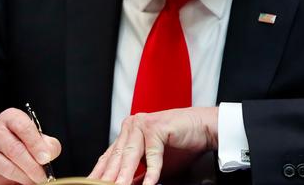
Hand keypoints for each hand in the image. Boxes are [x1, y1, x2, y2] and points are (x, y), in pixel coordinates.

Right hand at [0, 108, 61, 184]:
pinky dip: (15, 178)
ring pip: (6, 163)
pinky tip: (25, 180)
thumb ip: (48, 145)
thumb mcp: (40, 139)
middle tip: (42, 175)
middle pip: (14, 148)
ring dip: (24, 175)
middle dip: (31, 165)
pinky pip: (0, 172)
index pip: (24, 128)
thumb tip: (47, 155)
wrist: (6, 150)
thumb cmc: (25, 141)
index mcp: (11, 117)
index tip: (45, 158)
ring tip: (36, 180)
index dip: (36, 144)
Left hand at [89, 107, 217, 184]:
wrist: (204, 129)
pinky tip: (149, 184)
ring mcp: (143, 125)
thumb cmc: (182, 146)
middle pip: (117, 158)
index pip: (109, 157)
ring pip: (131, 157)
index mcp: (128, 133)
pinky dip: (151, 172)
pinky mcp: (156, 127)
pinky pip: (152, 155)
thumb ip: (137, 175)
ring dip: (124, 177)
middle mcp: (132, 126)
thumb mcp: (154, 166)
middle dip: (108, 178)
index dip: (100, 173)